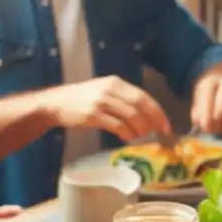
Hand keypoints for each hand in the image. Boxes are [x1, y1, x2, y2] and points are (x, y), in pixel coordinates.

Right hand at [41, 76, 170, 141]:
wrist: (55, 103)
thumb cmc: (82, 99)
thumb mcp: (104, 91)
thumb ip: (123, 100)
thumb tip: (146, 117)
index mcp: (116, 83)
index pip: (144, 96)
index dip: (158, 112)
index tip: (166, 125)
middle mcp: (110, 90)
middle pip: (140, 106)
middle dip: (154, 122)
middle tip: (160, 135)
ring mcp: (101, 102)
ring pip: (131, 117)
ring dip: (140, 130)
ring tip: (142, 138)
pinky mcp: (93, 115)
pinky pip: (117, 126)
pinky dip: (126, 134)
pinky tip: (128, 139)